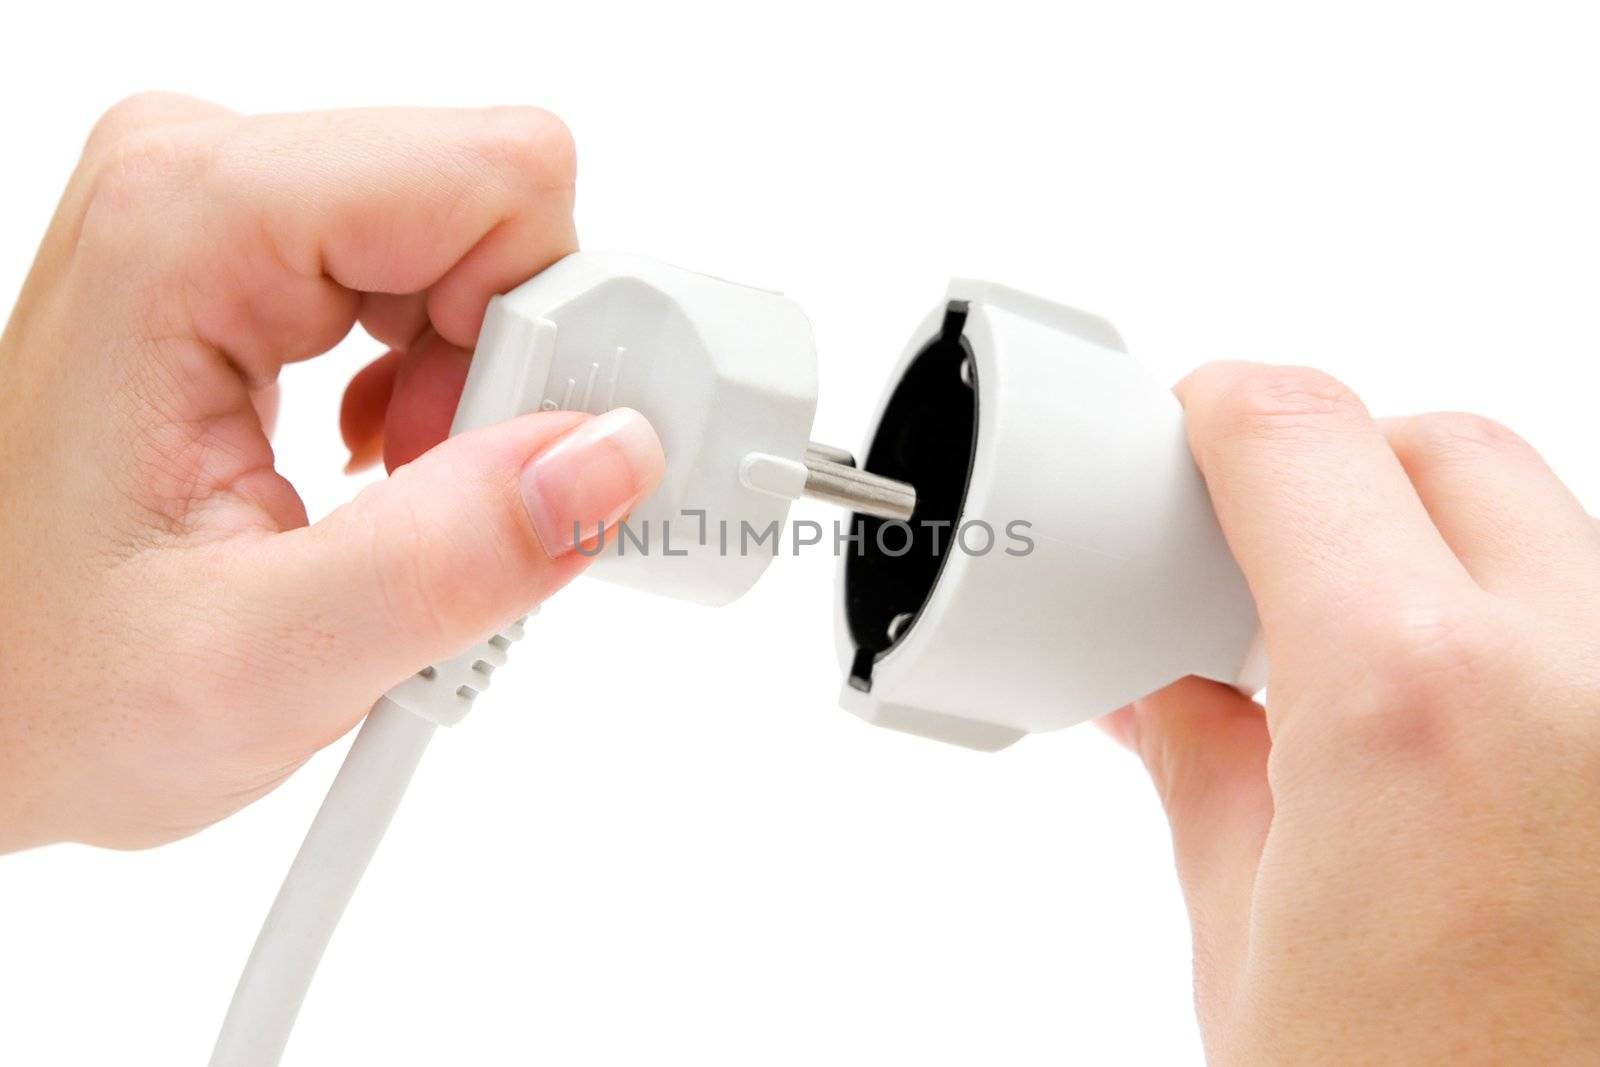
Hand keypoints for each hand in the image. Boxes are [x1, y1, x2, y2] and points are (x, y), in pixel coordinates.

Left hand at [0, 96, 663, 850]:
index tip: (516, 466)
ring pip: (476, 242)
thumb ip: (450, 560)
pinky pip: (430, 274)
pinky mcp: (250, 254)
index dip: (548, 329)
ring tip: (405, 502)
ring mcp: (225, 209)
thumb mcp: (258, 665)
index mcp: (188, 225)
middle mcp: (202, 177)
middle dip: (517, 369)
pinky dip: (447, 387)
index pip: (496, 179)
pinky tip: (388, 471)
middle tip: (454, 503)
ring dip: (484, 390)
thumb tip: (612, 456)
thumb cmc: (38, 683)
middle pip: (492, 203)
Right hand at [1106, 364, 1599, 1061]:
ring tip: (1335, 655)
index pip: (1296, 432)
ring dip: (1422, 545)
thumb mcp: (1248, 938)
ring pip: (1534, 522)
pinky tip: (1436, 722)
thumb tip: (1161, 690)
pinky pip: (1589, 622)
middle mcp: (1574, 673)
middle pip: (1434, 446)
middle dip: (1326, 469)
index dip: (1213, 415)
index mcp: (1411, 697)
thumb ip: (1202, 764)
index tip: (1176, 444)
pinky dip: (1502, 626)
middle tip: (1241, 563)